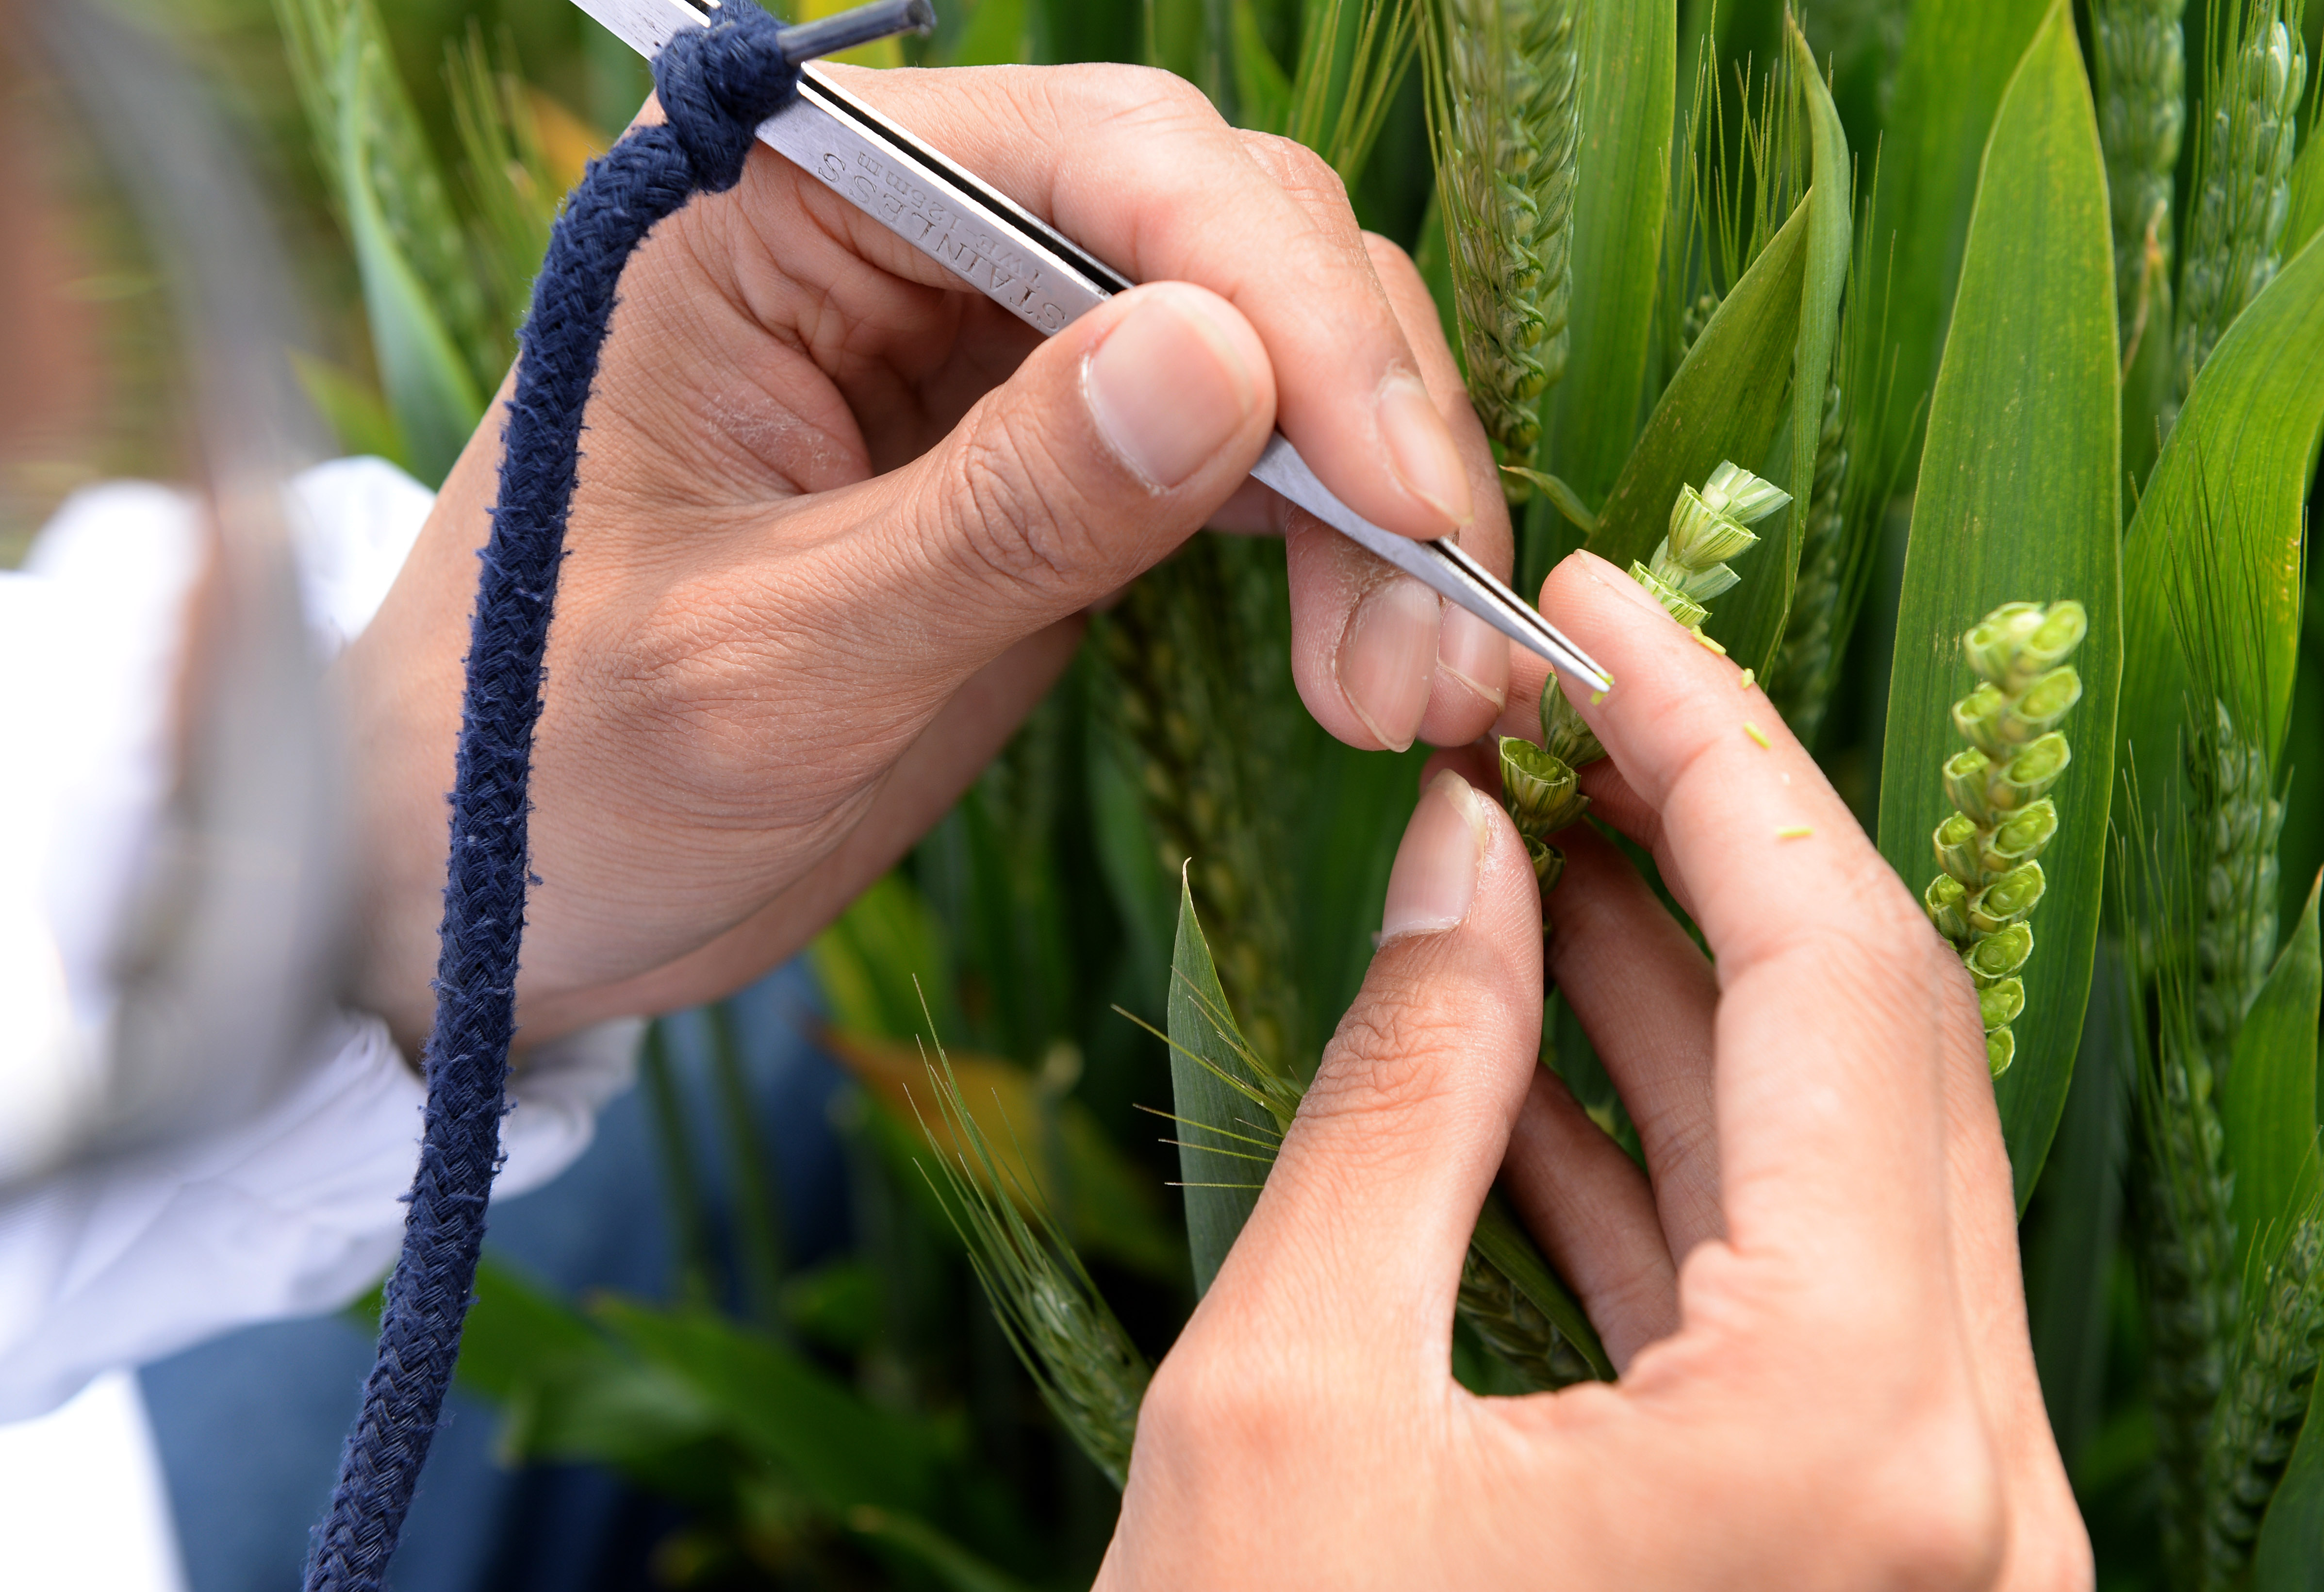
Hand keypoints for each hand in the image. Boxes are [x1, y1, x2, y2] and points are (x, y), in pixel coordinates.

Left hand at [336, 64, 1512, 1048]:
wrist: (492, 891)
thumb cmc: (553, 766)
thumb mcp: (769, 665)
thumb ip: (994, 514)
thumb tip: (1226, 360)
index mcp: (776, 207)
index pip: (1095, 159)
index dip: (1277, 300)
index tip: (1389, 487)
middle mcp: (900, 238)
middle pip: (1219, 230)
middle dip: (1358, 418)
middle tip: (1430, 633)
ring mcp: (985, 352)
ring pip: (1267, 345)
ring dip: (1379, 503)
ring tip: (1422, 688)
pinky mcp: (1048, 470)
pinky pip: (1244, 459)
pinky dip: (1338, 554)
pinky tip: (1388, 663)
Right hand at [1100, 552, 2091, 1590]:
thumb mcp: (1287, 1396)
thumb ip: (1408, 1090)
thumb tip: (1464, 853)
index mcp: (1855, 1435)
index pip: (1830, 972)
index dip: (1714, 750)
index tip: (1605, 612)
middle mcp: (1963, 1487)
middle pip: (1872, 1051)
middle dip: (1708, 848)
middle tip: (1557, 710)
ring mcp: (1933, 1538)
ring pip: (1838, 1170)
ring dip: (1683, 995)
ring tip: (1528, 847)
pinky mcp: (1860, 1562)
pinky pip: (1794, 1299)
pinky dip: (1673, 1157)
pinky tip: (1541, 1041)